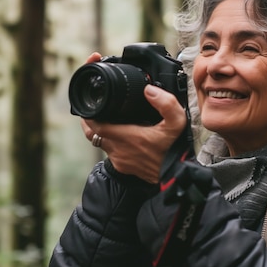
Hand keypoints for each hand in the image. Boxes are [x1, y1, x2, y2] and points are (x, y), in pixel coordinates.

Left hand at [80, 54, 186, 182]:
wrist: (177, 176)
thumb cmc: (175, 150)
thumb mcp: (177, 123)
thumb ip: (166, 104)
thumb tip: (150, 90)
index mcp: (128, 137)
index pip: (96, 125)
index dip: (89, 115)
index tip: (92, 106)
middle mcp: (119, 150)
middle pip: (92, 135)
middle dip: (90, 123)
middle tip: (93, 111)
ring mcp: (120, 160)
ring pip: (100, 144)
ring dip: (100, 133)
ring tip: (104, 121)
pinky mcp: (123, 168)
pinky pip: (109, 154)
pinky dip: (110, 144)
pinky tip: (119, 137)